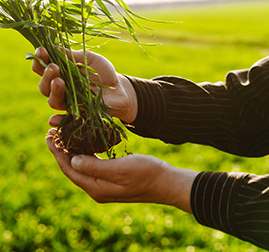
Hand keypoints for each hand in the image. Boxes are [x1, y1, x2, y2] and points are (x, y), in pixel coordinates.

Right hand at [33, 47, 137, 123]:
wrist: (119, 88)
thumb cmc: (103, 71)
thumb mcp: (89, 58)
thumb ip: (72, 56)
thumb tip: (53, 46)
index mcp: (60, 73)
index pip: (43, 68)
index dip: (40, 60)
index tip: (41, 50)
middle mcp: (60, 89)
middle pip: (44, 85)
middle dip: (46, 76)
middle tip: (53, 67)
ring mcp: (68, 103)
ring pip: (52, 100)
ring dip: (53, 91)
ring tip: (59, 81)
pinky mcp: (78, 114)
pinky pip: (64, 119)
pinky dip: (58, 119)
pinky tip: (53, 119)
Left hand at [46, 129, 196, 212]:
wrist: (165, 182)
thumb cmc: (145, 174)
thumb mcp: (120, 169)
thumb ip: (95, 167)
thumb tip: (73, 160)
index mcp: (96, 187)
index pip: (69, 169)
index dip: (57, 153)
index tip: (49, 136)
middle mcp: (97, 188)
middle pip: (72, 168)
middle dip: (61, 151)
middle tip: (52, 132)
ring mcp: (104, 185)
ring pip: (81, 167)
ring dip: (71, 152)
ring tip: (64, 136)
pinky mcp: (113, 179)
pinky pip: (92, 166)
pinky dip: (85, 154)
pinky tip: (85, 144)